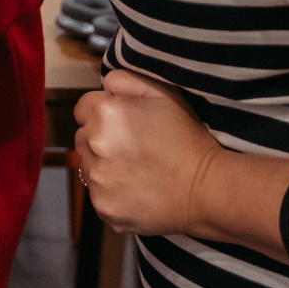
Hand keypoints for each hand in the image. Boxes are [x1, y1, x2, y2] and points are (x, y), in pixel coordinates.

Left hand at [71, 68, 222, 236]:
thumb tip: (104, 86)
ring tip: (137, 170)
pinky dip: (112, 193)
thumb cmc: (186, 137)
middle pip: (82, 138)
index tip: (125, 125)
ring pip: (88, 167)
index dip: (104, 114)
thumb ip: (125, 80)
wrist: (207, 188)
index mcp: (106, 113)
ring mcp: (97, 179)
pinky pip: (98, 194)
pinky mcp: (103, 207)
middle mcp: (94, 144)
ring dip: (104, 166)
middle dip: (100, 139)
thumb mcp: (163, 94)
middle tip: (133, 148)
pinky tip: (138, 190)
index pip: (83, 108)